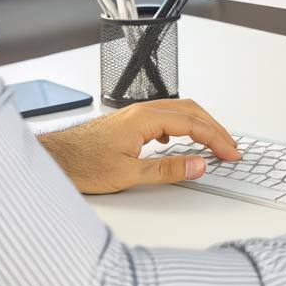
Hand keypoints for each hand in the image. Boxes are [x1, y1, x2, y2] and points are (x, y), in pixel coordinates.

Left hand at [36, 98, 242, 194]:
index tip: (230, 153)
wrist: (54, 159)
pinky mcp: (129, 123)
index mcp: (145, 118)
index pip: (193, 124)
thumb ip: (168, 169)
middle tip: (230, 148)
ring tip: (214, 143)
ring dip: (200, 125)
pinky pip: (165, 117)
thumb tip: (199, 165)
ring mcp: (135, 115)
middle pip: (191, 111)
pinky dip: (183, 126)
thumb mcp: (129, 174)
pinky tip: (180, 142)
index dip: (216, 139)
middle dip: (215, 129)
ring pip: (179, 111)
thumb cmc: (82, 163)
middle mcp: (142, 111)